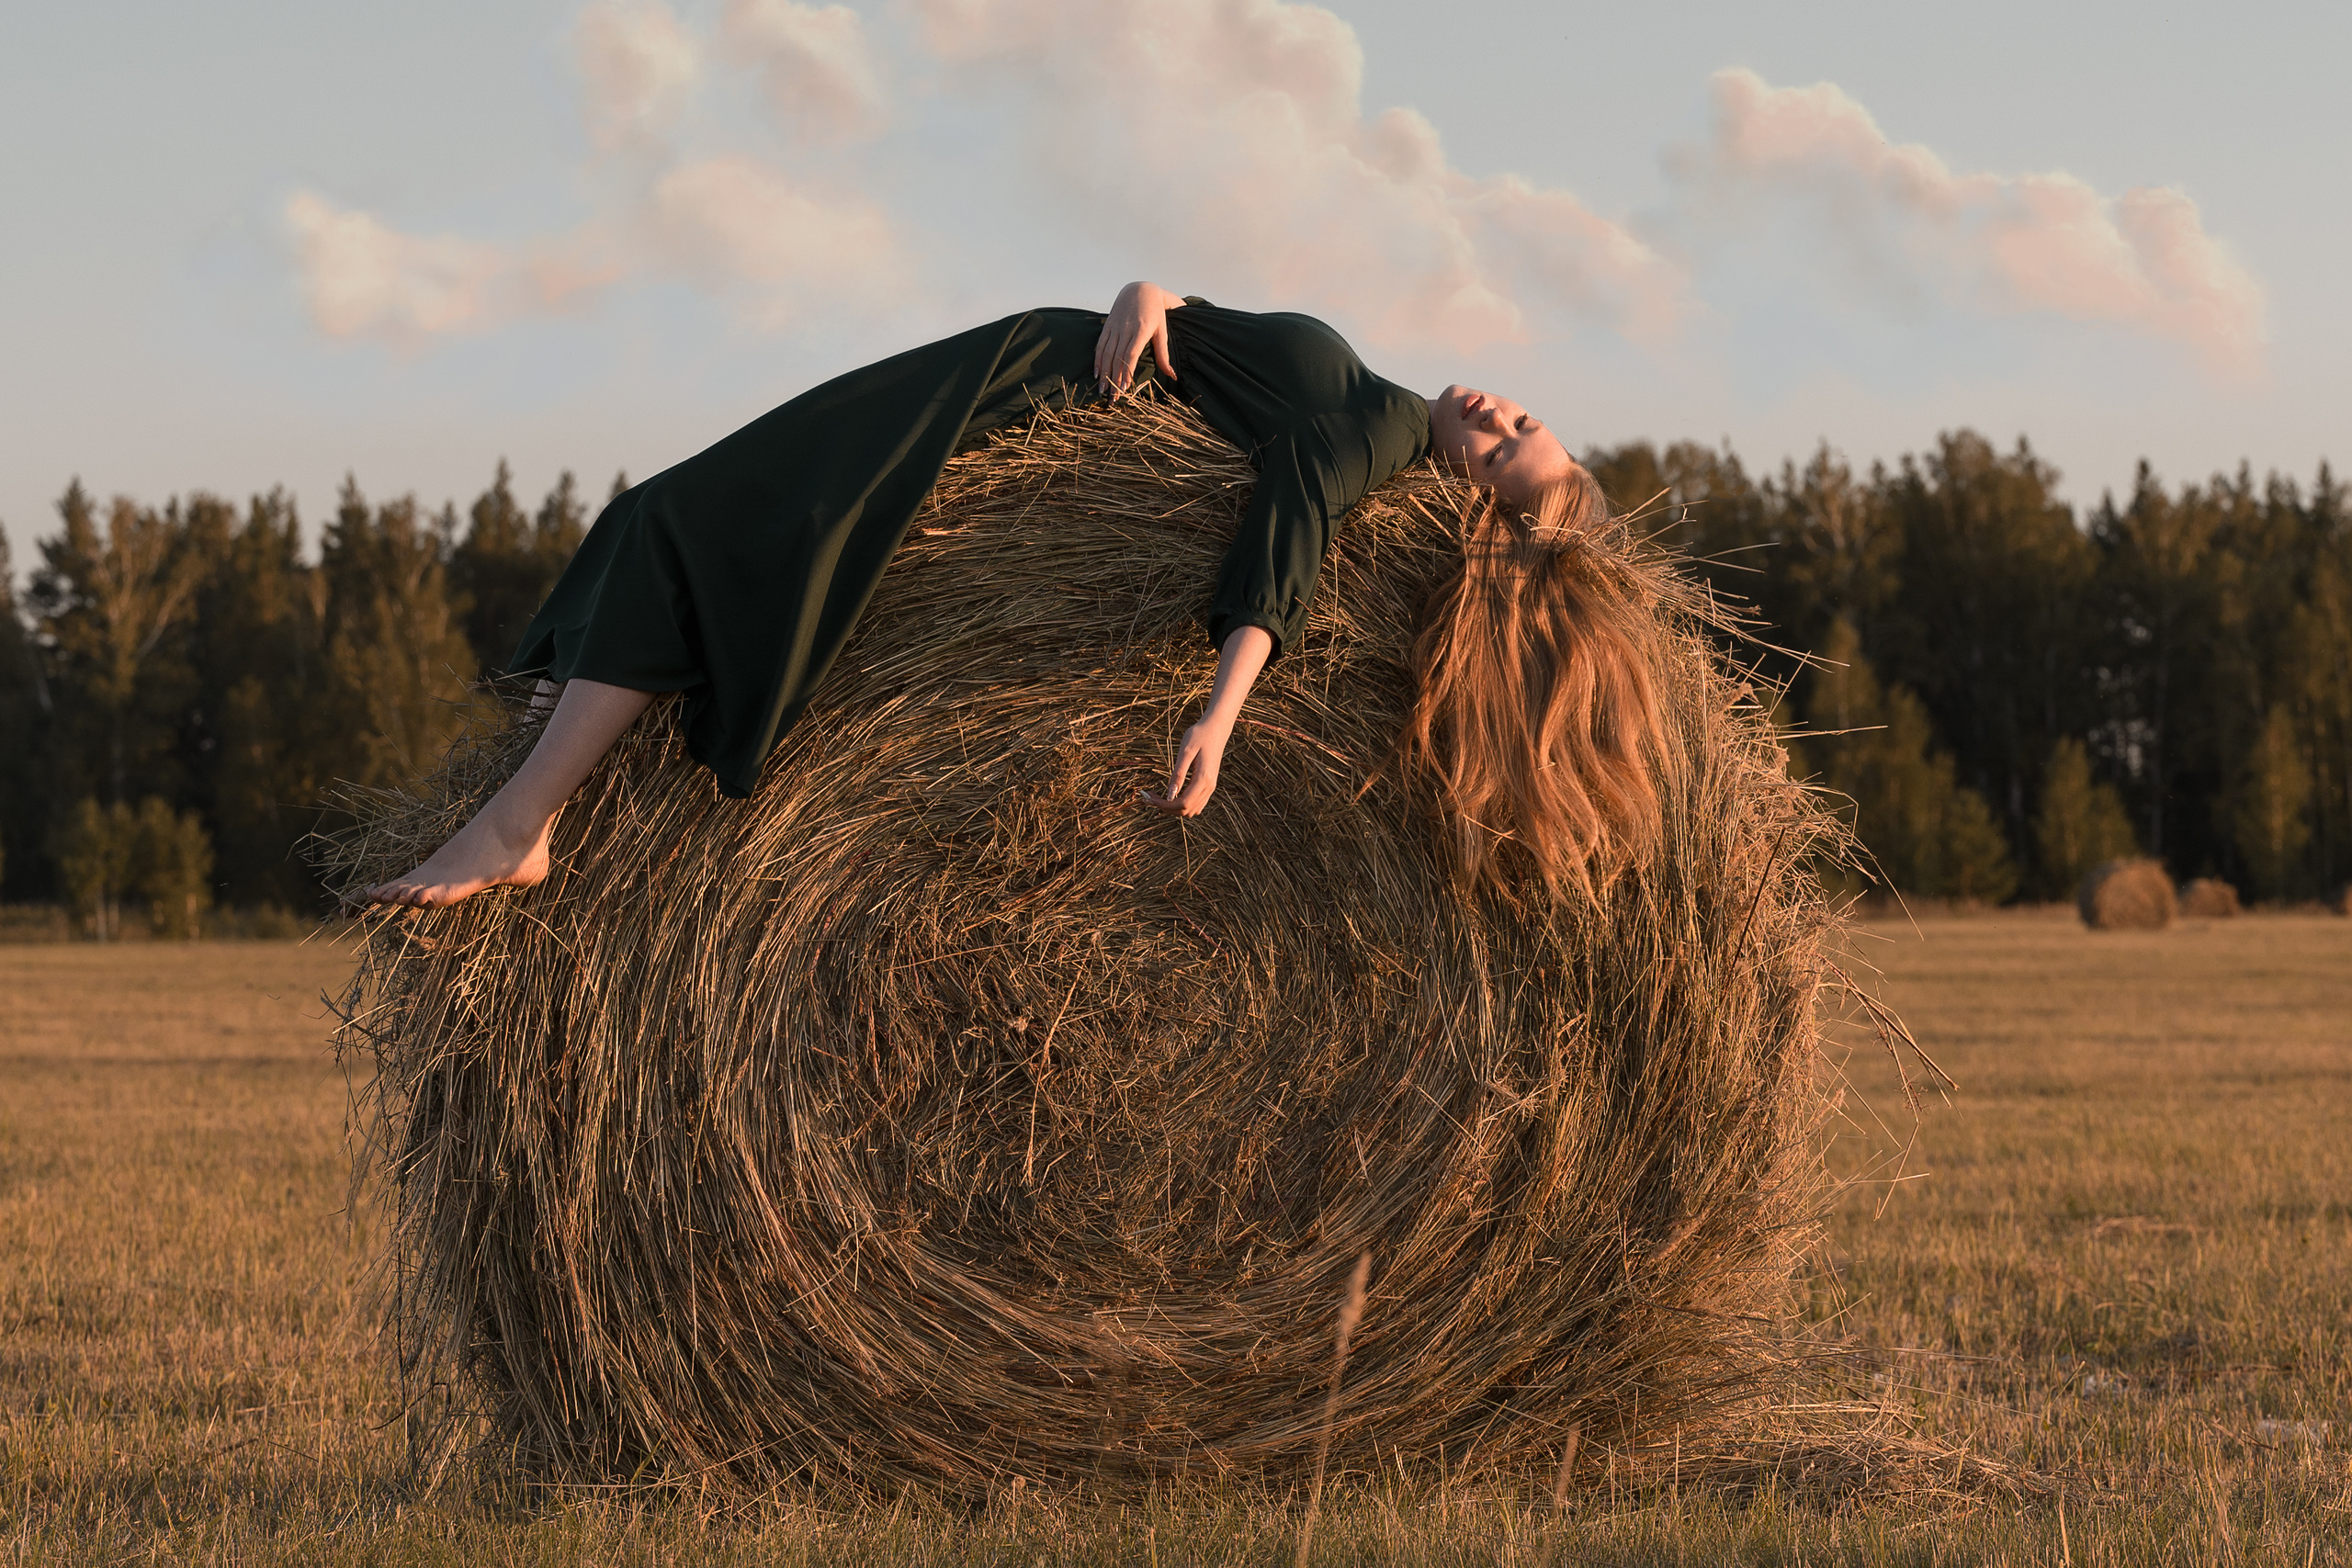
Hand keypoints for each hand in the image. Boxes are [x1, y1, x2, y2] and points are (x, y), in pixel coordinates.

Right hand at [1094, 280, 1182, 398]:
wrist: (1140, 289)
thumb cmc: (1156, 312)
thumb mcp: (1162, 331)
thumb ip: (1164, 354)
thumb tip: (1172, 375)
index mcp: (1140, 330)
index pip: (1130, 355)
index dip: (1126, 372)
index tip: (1124, 388)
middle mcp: (1125, 329)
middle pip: (1117, 358)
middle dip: (1113, 379)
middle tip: (1112, 398)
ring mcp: (1115, 327)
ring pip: (1107, 353)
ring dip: (1104, 373)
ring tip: (1102, 390)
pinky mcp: (1108, 325)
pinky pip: (1100, 345)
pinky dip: (1098, 360)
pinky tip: (1097, 373)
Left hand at [1140, 719, 1227, 816]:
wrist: (1216, 728)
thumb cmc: (1199, 736)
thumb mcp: (1185, 752)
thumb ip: (1178, 774)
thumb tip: (1170, 794)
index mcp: (1203, 779)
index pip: (1183, 803)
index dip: (1165, 805)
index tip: (1150, 799)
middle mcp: (1209, 787)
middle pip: (1187, 810)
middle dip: (1167, 808)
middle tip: (1150, 798)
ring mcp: (1211, 787)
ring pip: (1192, 810)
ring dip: (1174, 808)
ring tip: (1159, 797)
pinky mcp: (1209, 785)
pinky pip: (1196, 804)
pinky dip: (1183, 805)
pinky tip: (1172, 795)